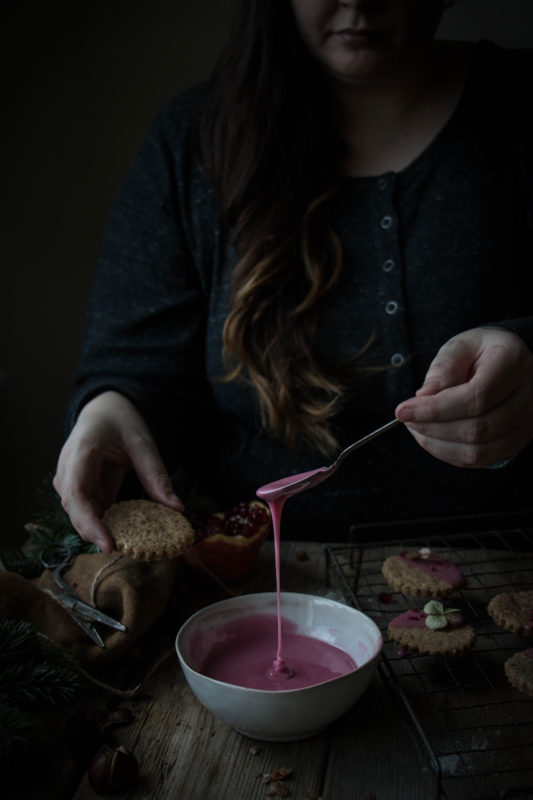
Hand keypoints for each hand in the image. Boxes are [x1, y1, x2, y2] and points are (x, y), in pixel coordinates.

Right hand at [53, 391, 182, 551]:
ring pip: (81, 515)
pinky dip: (107, 522)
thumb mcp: (142, 443)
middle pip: (76, 511)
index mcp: (80, 452)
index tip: (108, 544)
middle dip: (98, 533)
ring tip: (132, 543)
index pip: (76, 495)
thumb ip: (156, 475)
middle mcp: (67, 470)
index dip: (89, 523)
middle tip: (129, 550)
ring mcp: (70, 481)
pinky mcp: (79, 490)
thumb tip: (176, 508)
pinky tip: (127, 531)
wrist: (103, 409)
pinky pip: (90, 511)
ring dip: (103, 530)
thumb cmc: (120, 421)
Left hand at [395, 328, 532, 467]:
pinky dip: (449, 453)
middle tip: (407, 418)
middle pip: (477, 428)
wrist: (512, 362)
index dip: (435, 409)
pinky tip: (432, 438)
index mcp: (513, 364)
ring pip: (479, 451)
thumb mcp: (460, 346)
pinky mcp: (517, 441)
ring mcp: (526, 423)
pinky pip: (480, 460)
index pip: (476, 397)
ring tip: (417, 427)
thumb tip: (423, 398)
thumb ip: (443, 369)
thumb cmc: (482, 351)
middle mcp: (528, 396)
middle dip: (432, 428)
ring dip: (438, 444)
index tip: (402, 410)